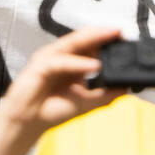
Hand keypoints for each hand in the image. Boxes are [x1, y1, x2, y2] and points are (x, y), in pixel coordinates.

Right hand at [0, 26, 126, 137]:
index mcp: (73, 63)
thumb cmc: (51, 111)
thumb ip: (106, 95)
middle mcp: (61, 57)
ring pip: (73, 43)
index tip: (127, 39)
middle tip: (121, 31)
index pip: (92, 46)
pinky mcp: (39, 66)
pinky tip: (95, 66)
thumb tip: (127, 87)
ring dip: (93, 39)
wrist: (26, 124)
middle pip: (84, 39)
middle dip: (103, 33)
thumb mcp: (86, 103)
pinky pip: (62, 62)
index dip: (108, 41)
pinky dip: (78, 63)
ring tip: (112, 36)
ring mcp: (50, 59)